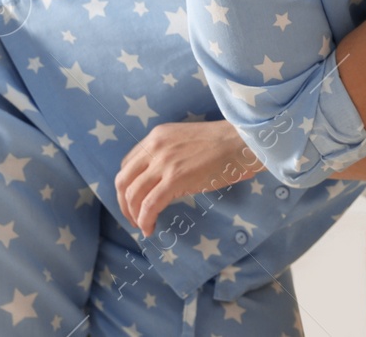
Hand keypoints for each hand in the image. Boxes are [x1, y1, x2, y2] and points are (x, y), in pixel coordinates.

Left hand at [114, 119, 263, 237]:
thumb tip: (159, 181)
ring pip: (133, 195)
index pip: (128, 164)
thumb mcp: (185, 141)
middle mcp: (155, 147)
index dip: (127, 186)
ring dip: (133, 215)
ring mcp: (164, 162)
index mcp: (157, 136)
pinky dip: (145, 220)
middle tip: (131, 217)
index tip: (133, 200)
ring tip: (141, 225)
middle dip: (123, 203)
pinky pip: (149, 205)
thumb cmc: (222, 144)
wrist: (242, 143)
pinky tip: (150, 228)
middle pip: (123, 180)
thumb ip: (168, 154)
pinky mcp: (174, 178)